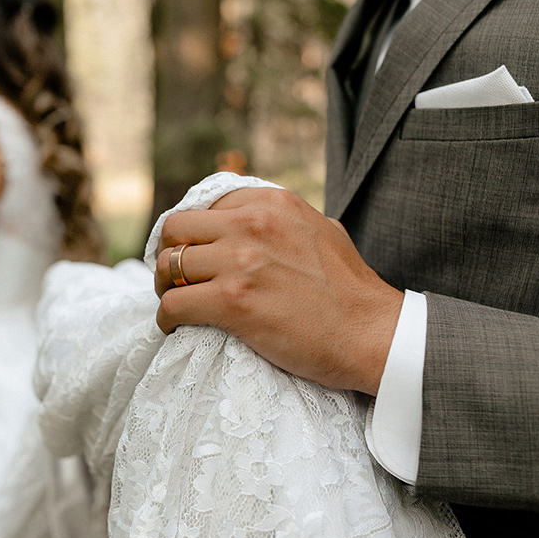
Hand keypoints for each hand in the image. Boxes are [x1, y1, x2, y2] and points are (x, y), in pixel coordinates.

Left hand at [154, 187, 403, 395]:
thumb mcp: (322, 231)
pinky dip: (166, 318)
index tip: (193, 254)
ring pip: (168, 265)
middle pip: (176, 229)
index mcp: (273, 203)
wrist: (372, 334)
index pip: (206, 205)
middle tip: (176, 279)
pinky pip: (174, 304)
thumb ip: (285, 221)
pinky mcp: (233, 302)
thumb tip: (257, 219)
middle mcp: (252, 224)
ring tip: (176, 304)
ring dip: (166, 287)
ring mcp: (241, 262)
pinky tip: (175, 327)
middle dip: (170, 254)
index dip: (193, 233)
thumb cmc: (352, 291)